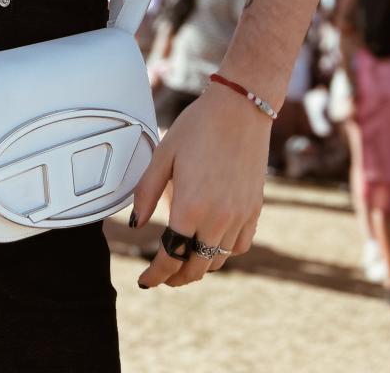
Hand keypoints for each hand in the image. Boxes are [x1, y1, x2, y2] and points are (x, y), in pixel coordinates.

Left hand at [131, 84, 270, 287]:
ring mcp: (239, 216)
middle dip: (175, 277)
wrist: (240, 108)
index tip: (145, 281)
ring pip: (217, 260)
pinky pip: (239, 246)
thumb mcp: (163, 154)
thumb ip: (146, 192)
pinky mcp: (254, 209)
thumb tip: (135, 224)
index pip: (170, 258)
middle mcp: (217, 219)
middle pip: (195, 268)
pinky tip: (212, 243)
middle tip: (162, 275)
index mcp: (190, 208)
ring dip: (199, 266)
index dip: (155, 275)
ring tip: (185, 259)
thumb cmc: (198, 126)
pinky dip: (224, 253)